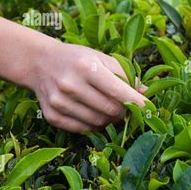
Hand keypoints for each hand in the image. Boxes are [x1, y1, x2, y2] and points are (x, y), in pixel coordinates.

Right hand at [29, 42, 146, 132]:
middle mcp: (71, 84)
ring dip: (111, 121)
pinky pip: (82, 130)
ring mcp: (59, 102)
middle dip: (125, 112)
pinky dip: (94, 127)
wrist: (40, 63)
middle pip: (109, 109)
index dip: (136, 102)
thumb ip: (126, 76)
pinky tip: (97, 117)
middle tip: (130, 110)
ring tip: (114, 113)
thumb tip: (147, 93)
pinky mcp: (51, 116)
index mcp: (86, 67)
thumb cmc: (79, 60)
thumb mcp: (103, 59)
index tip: (149, 109)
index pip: (117, 90)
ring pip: (97, 122)